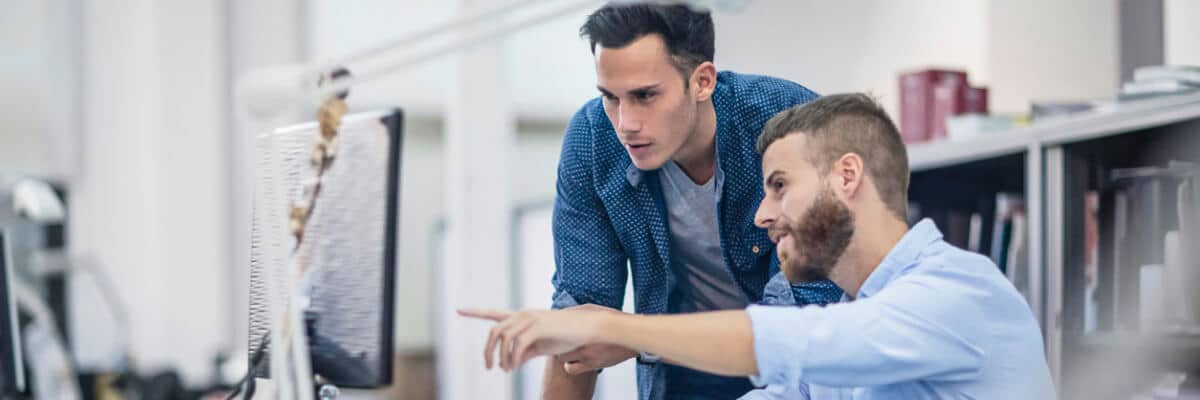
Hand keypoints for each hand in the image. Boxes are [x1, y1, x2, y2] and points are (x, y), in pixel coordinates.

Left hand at [458, 308, 606, 371]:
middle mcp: (523, 315)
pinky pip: (518, 344)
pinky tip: (515, 366)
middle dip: (487, 351)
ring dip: (502, 357)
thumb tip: (511, 362)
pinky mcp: (539, 327)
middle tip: (489, 367)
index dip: (475, 312)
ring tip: (506, 370)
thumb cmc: (565, 336)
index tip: (458, 309)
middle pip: (494, 331)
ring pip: (504, 337)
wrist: (587, 329)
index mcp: (522, 317)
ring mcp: (531, 319)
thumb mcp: (541, 345)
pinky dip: (513, 357)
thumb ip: (525, 351)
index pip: (494, 313)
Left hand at [557, 304, 636, 374]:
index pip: (557, 327)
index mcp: (583, 323)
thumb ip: (576, 311)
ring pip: (561, 358)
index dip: (553, 330)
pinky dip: (570, 366)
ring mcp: (587, 353)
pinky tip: (576, 360)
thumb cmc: (613, 321)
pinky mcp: (592, 365)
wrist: (631, 337)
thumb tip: (560, 313)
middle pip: (557, 343)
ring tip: (570, 350)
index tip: (555, 329)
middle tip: (563, 340)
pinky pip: (571, 369)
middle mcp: (583, 339)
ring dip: (563, 354)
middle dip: (558, 342)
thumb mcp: (594, 309)